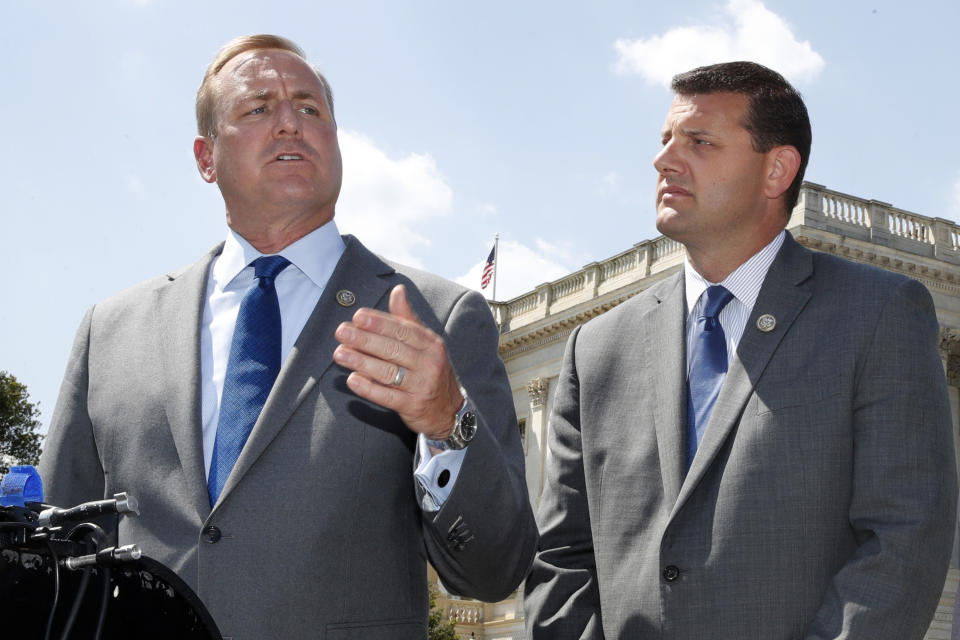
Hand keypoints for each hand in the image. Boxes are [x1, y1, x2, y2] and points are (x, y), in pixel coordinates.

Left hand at [333, 285, 462, 439]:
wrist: (449, 410)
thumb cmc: (430, 371)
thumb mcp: (426, 344)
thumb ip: (408, 318)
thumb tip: (397, 290)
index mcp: (431, 344)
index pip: (403, 330)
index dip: (379, 322)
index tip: (357, 316)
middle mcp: (429, 363)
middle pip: (393, 349)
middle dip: (365, 340)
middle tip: (341, 332)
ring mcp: (422, 386)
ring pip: (388, 372)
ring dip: (361, 362)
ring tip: (340, 354)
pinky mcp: (413, 406)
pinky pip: (388, 397)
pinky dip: (369, 388)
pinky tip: (352, 380)